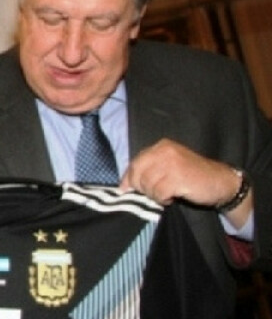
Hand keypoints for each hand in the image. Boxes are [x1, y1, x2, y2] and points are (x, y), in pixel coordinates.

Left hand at [121, 138, 251, 225]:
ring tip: (166, 195)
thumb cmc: (193, 175)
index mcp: (160, 146)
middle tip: (153, 194)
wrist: (221, 182)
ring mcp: (172, 164)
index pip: (135, 162)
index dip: (128, 178)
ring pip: (147, 184)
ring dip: (154, 195)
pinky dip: (163, 199)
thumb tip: (125, 184)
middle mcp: (164, 151)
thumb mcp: (169, 165)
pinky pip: (159, 193)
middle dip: (141, 188)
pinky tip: (172, 198)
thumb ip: (149, 169)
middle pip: (138, 173)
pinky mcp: (178, 178)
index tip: (126, 190)